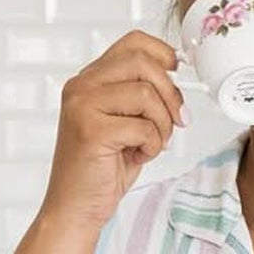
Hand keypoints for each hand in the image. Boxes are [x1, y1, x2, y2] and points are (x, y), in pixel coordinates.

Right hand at [39, 31, 185, 233]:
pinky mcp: (90, 130)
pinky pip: (143, 125)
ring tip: (153, 144)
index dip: (163, 54)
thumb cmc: (101, 170)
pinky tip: (138, 156)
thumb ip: (141, 95)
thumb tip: (175, 73)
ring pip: (146, 93)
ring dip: (162, 123)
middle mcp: (80, 87)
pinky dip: (152, 144)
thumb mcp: (125, 123)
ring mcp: (82, 107)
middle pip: (142, 63)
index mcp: (88, 81)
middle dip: (170, 93)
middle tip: (178, 120)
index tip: (178, 74)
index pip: (132, 43)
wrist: (75, 209)